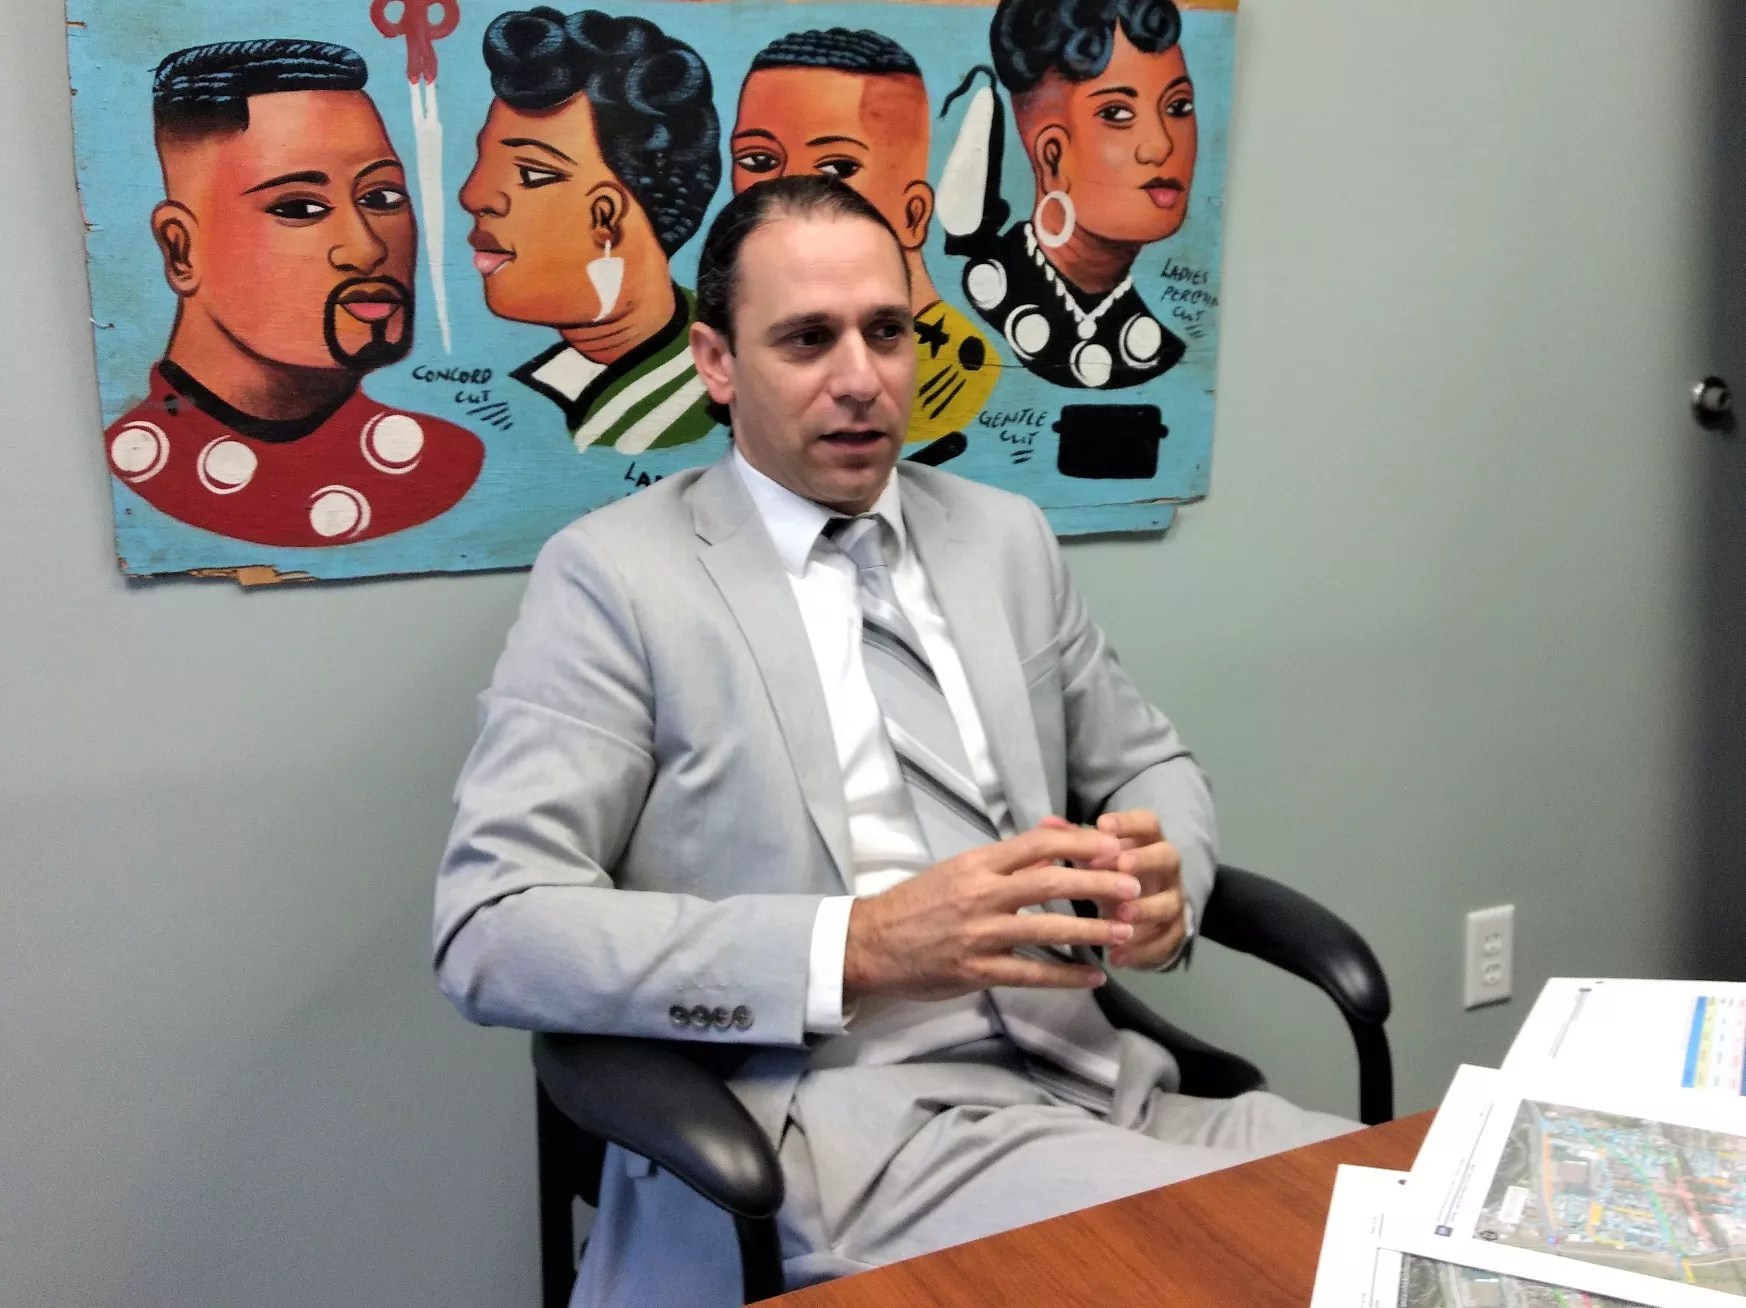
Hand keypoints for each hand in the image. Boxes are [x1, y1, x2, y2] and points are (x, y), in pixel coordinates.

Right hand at [842, 826, 1142, 1001]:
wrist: (870, 942)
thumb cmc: (917, 904)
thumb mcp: (959, 870)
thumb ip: (1006, 859)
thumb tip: (1054, 839)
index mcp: (976, 864)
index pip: (1037, 844)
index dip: (1080, 843)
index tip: (1114, 846)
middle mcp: (980, 894)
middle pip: (1050, 881)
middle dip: (1097, 882)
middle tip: (1134, 885)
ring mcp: (978, 934)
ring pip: (1046, 928)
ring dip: (1092, 930)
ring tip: (1125, 931)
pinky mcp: (976, 970)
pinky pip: (1030, 973)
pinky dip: (1066, 975)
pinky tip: (1093, 977)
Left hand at [1040, 811, 1185, 968]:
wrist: (1142, 919)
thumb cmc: (1112, 877)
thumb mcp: (1096, 860)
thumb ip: (1075, 842)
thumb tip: (1047, 822)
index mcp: (1147, 844)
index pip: (1147, 823)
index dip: (1128, 823)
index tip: (1103, 825)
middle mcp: (1166, 870)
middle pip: (1168, 857)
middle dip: (1146, 860)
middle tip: (1122, 865)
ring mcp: (1173, 902)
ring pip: (1169, 903)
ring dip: (1145, 908)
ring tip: (1121, 915)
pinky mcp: (1173, 934)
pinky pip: (1164, 943)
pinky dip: (1141, 951)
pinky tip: (1116, 957)